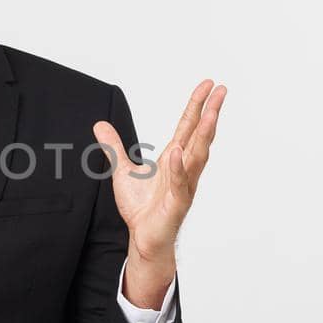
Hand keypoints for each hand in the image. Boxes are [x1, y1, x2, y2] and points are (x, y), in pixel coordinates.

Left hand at [92, 79, 226, 290]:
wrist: (143, 237)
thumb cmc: (141, 207)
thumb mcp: (122, 171)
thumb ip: (113, 148)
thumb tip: (100, 125)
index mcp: (174, 158)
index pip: (188, 126)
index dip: (197, 105)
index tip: (209, 85)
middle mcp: (184, 168)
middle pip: (200, 136)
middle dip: (210, 113)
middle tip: (222, 90)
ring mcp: (184, 185)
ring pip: (197, 157)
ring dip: (204, 135)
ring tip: (210, 115)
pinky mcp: (177, 203)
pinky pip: (179, 183)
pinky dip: (179, 168)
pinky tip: (178, 152)